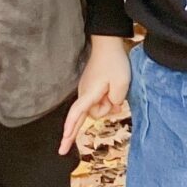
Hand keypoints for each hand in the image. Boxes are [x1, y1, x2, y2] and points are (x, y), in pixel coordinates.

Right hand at [60, 36, 130, 154]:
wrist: (107, 44)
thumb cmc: (114, 62)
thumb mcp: (122, 83)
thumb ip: (116, 101)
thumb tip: (112, 106)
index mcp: (89, 93)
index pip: (76, 114)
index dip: (70, 128)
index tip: (64, 141)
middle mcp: (84, 94)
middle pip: (94, 114)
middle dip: (105, 110)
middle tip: (112, 92)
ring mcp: (86, 91)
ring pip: (98, 107)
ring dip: (109, 102)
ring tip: (116, 86)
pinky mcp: (91, 88)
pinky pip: (98, 101)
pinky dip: (107, 99)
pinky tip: (113, 90)